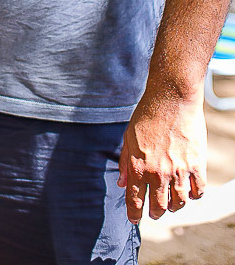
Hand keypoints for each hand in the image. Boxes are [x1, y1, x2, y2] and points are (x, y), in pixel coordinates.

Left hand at [117, 90, 206, 222]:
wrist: (171, 99)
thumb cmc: (147, 115)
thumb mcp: (128, 137)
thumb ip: (124, 162)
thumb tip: (121, 183)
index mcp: (138, 166)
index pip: (134, 200)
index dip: (134, 213)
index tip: (134, 219)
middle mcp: (158, 172)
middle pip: (158, 206)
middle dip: (154, 213)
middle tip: (154, 213)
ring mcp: (178, 171)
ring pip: (178, 203)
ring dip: (174, 207)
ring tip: (172, 204)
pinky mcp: (196, 165)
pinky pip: (198, 192)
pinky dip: (194, 196)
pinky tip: (189, 192)